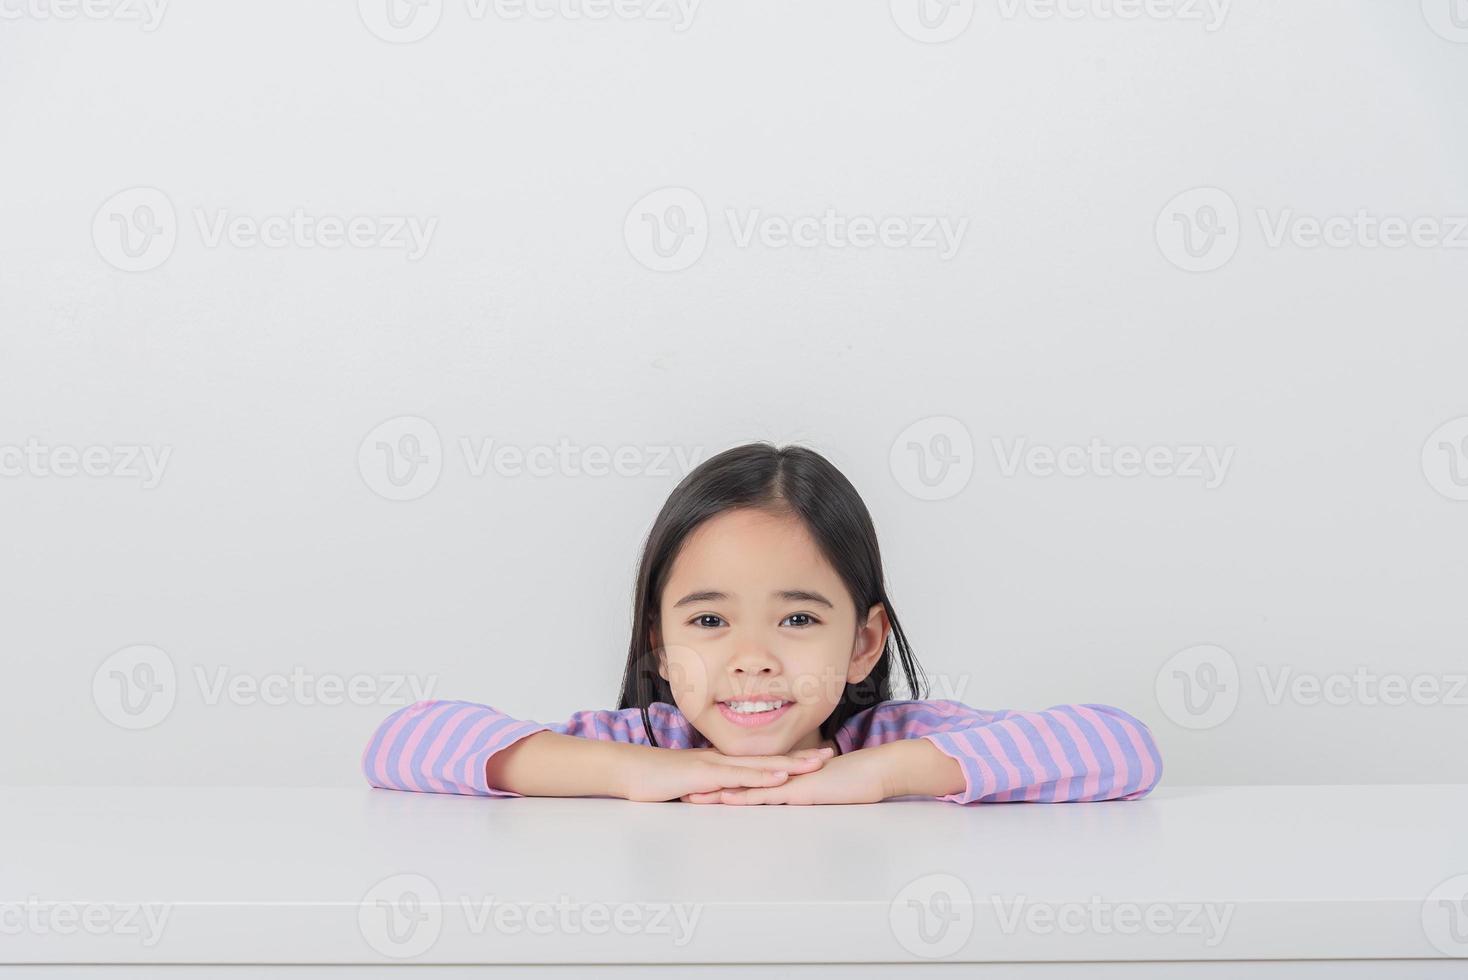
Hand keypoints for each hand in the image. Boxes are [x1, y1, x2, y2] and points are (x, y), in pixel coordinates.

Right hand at [620, 745, 835, 802]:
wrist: (627, 770)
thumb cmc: (652, 779)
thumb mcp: (686, 787)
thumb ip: (706, 790)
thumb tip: (719, 798)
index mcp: (720, 764)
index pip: (761, 761)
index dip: (788, 758)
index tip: (814, 757)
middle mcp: (722, 761)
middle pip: (768, 758)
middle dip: (800, 757)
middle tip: (830, 755)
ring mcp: (714, 766)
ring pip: (759, 765)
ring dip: (789, 764)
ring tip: (815, 764)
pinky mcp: (704, 776)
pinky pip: (738, 776)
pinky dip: (761, 777)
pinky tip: (779, 777)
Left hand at [681, 747, 889, 804]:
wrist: (877, 771)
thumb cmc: (856, 780)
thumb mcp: (823, 789)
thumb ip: (807, 790)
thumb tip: (795, 795)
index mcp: (785, 776)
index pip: (748, 779)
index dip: (722, 781)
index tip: (699, 785)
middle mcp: (782, 777)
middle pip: (739, 781)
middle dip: (710, 785)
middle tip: (682, 789)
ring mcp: (788, 782)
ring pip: (746, 787)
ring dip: (718, 792)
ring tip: (691, 796)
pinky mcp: (797, 791)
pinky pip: (766, 795)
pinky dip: (744, 796)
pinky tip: (726, 798)